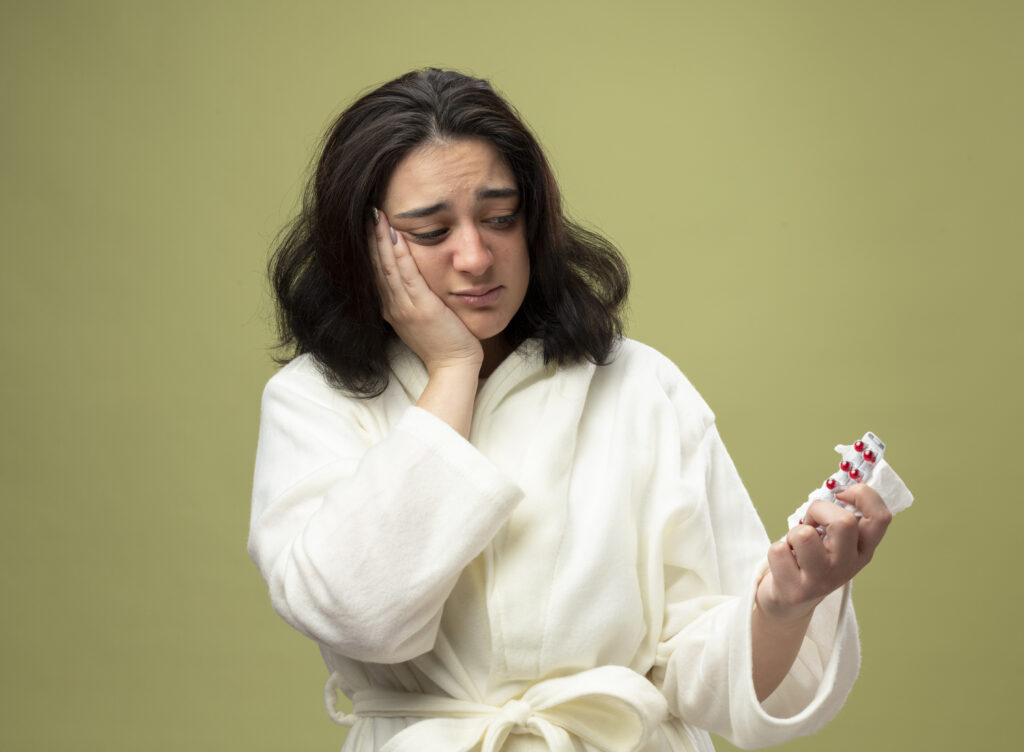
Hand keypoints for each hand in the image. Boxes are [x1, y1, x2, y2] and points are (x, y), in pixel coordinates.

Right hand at [372, 211, 482, 374]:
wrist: (454, 366)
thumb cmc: (443, 342)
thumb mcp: (421, 318)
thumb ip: (413, 299)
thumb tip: (413, 280)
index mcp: (391, 307)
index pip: (375, 271)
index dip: (370, 246)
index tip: (368, 223)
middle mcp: (392, 306)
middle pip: (375, 265)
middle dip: (370, 236)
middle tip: (367, 210)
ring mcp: (404, 307)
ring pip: (387, 266)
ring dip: (380, 239)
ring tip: (376, 214)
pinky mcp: (421, 307)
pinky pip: (406, 275)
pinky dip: (399, 253)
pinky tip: (396, 234)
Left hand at [756, 484, 891, 623]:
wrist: (789, 602)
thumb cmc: (809, 560)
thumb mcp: (832, 541)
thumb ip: (837, 517)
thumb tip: (835, 485)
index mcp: (862, 550)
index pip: (881, 517)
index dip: (863, 495)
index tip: (842, 492)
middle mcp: (847, 566)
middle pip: (843, 521)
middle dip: (818, 510)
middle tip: (810, 522)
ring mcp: (822, 580)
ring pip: (804, 535)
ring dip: (793, 533)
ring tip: (795, 546)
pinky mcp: (796, 590)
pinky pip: (778, 550)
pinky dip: (776, 550)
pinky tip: (785, 563)